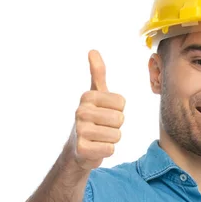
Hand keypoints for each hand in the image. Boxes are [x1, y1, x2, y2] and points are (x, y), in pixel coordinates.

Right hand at [66, 50, 125, 171]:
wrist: (78, 148)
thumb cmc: (92, 119)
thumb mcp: (96, 95)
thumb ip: (98, 74)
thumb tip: (93, 50)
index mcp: (87, 96)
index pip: (121, 103)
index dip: (118, 110)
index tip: (105, 113)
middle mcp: (81, 111)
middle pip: (120, 119)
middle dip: (116, 126)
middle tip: (103, 127)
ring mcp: (80, 130)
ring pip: (116, 135)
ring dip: (112, 139)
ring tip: (100, 138)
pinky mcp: (82, 148)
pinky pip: (110, 149)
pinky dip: (107, 151)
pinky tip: (96, 148)